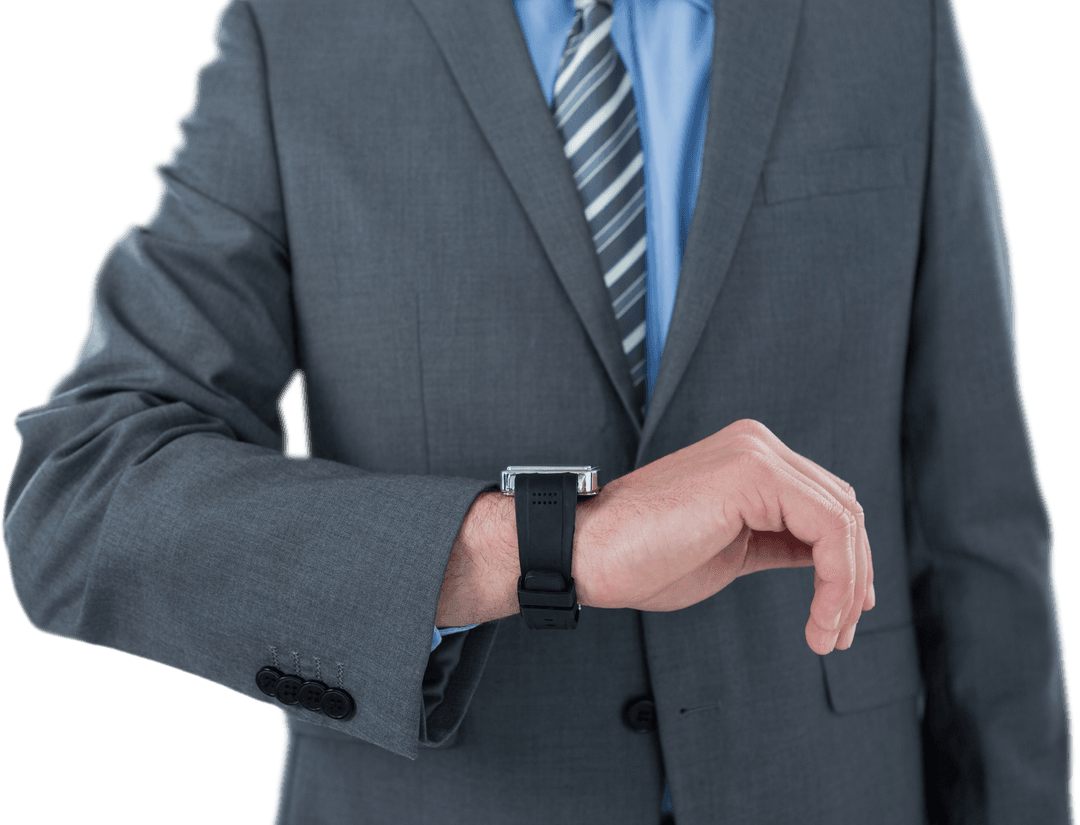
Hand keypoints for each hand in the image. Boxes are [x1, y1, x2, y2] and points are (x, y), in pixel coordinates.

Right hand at [576, 419, 873, 653]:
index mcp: (750, 457)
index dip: (847, 561)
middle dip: (853, 576)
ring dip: (847, 586)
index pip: (825, 502)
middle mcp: (757, 444)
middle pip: (842, 507)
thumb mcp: (732, 550)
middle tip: (840, 633)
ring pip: (843, 519)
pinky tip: (820, 618)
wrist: (587, 554)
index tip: (843, 614)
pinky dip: (837, 579)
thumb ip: (779, 542)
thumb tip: (828, 562)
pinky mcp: (753, 473)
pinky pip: (828, 527)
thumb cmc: (642, 557)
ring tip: (828, 635)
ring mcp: (755, 453)